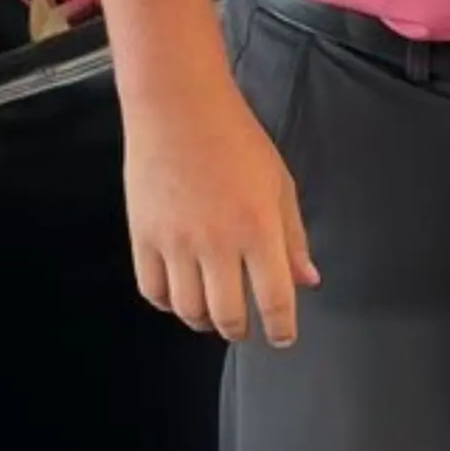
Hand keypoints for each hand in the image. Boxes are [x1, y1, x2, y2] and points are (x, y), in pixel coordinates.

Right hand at [124, 75, 315, 345]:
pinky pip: (152, 290)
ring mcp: (175, 242)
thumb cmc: (239, 143)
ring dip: (203, 321)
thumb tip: (307, 281)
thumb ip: (293, 238)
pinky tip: (181, 299)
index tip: (284, 339)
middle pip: (226, 314)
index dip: (281, 327)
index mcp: (259, 229)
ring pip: (187, 309)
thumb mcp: (280, 186)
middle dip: (240, 330)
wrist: (179, 111)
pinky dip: (167, 304)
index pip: (274, 298)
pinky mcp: (142, 237)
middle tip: (246, 330)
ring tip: (214, 317)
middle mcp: (216, 243)